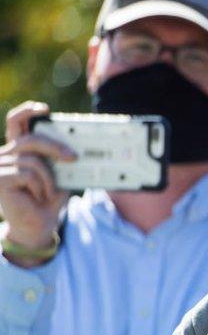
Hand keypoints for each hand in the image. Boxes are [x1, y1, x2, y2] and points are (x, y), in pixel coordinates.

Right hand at [0, 101, 72, 265]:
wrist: (38, 226)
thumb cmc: (48, 200)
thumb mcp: (57, 174)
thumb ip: (59, 159)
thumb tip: (74, 146)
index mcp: (17, 150)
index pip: (15, 122)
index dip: (27, 112)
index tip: (44, 109)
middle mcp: (4, 155)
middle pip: (30, 140)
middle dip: (55, 147)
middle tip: (74, 158)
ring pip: (33, 160)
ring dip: (48, 178)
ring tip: (47, 192)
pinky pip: (28, 174)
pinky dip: (40, 186)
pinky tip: (37, 197)